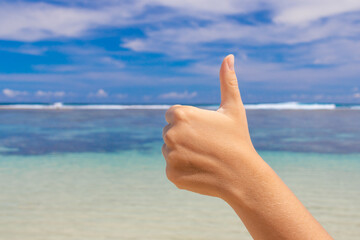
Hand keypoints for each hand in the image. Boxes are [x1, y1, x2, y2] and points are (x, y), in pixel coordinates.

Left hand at [162, 54, 258, 198]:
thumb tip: (229, 56)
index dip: (190, 122)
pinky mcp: (171, 174)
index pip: (173, 115)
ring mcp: (170, 155)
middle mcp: (171, 133)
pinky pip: (173, 168)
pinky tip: (200, 170)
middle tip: (206, 145)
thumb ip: (227, 82)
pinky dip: (183, 169)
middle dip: (184, 136)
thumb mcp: (234, 109)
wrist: (242, 176)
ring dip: (182, 153)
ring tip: (204, 157)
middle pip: (170, 132)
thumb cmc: (238, 140)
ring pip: (170, 150)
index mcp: (181, 114)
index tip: (204, 130)